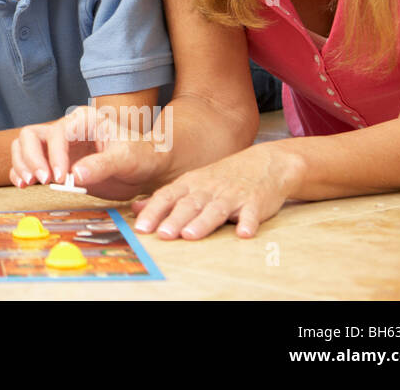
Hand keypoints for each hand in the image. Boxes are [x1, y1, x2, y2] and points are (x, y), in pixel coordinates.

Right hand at [17, 105, 167, 201]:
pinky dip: (21, 173)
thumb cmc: (140, 156)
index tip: (58, 177)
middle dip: (31, 158)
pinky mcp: (54, 163)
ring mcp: (58, 147)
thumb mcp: (126, 158)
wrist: (146, 168)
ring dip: (22, 165)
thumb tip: (75, 176)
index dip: (54, 155)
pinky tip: (25, 185)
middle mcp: (66, 130)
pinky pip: (28, 164)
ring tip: (29, 183)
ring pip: (24, 147)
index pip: (56, 133)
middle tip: (41, 180)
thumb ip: (101, 165)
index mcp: (83, 120)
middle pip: (31, 136)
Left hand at [129, 143, 303, 239]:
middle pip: (189, 205)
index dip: (153, 212)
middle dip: (174, 219)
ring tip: (190, 235)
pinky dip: (248, 223)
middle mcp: (208, 189)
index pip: (167, 197)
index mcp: (190, 184)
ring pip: (215, 209)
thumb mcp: (191, 183)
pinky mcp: (255, 202)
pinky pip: (251, 213)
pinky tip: (244, 234)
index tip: (141, 228)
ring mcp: (232, 195)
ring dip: (203, 222)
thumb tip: (136, 209)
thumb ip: (166, 198)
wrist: (264, 163)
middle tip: (162, 234)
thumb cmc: (221, 178)